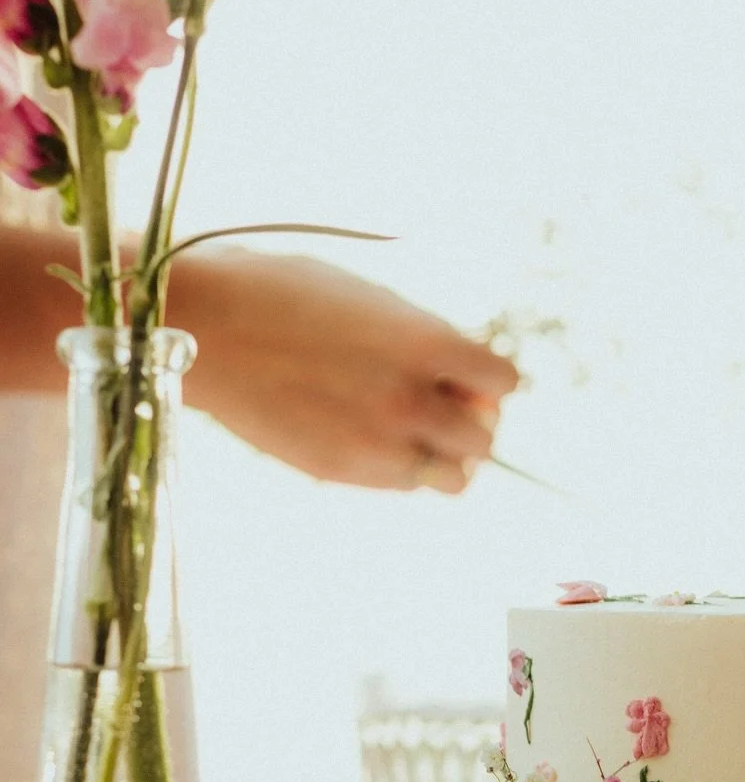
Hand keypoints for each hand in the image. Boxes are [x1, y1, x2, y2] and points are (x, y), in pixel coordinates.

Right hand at [170, 249, 519, 491]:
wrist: (203, 324)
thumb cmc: (286, 295)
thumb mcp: (372, 300)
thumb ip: (428, 341)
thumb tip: (468, 383)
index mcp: (426, 344)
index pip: (505, 382)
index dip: (487, 379)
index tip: (462, 373)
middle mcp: (410, 399)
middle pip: (484, 439)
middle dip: (468, 422)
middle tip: (438, 406)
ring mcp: (376, 443)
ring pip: (454, 479)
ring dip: (443, 457)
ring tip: (409, 431)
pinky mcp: (342, 471)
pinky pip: (402, 486)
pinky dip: (400, 468)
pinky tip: (367, 436)